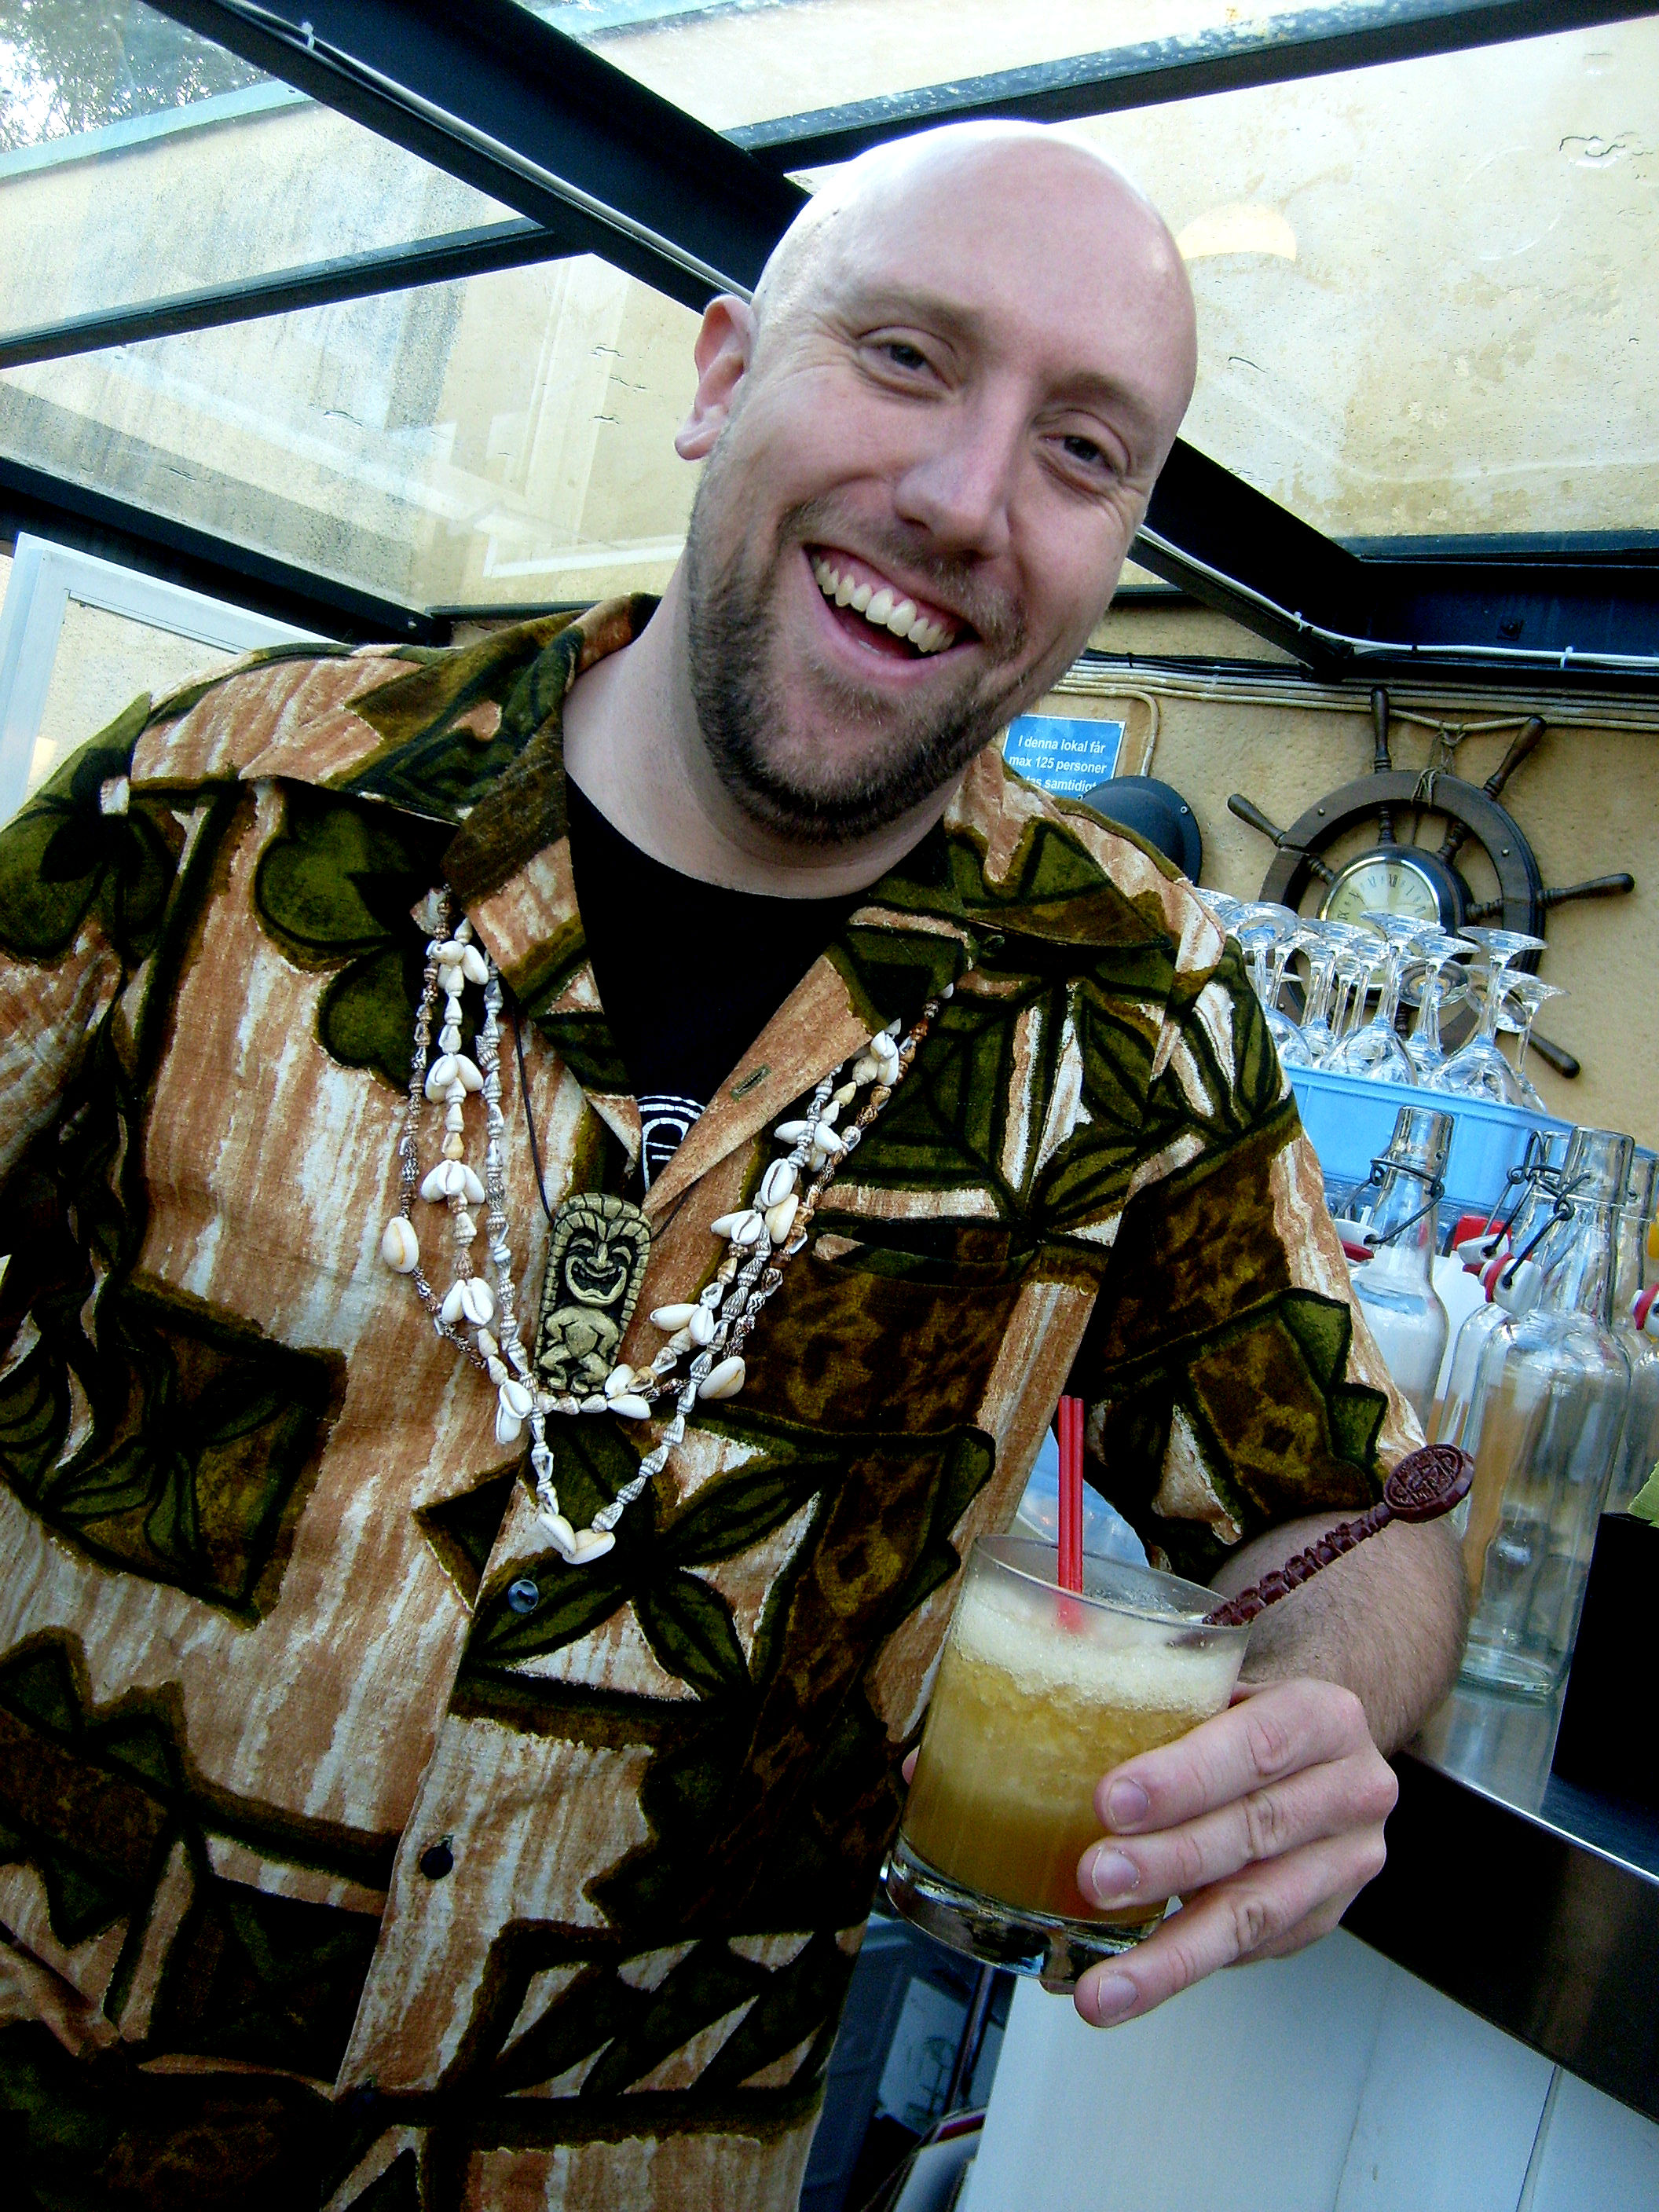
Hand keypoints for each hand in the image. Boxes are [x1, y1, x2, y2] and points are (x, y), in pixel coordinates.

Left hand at [1071, 1676, 1396, 2028]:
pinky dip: (1182, 1963)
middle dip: (1167, 1863)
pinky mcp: (1318, 1918)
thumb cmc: (1244, 1712)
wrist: (1316, 1751)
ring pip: (1253, 1914)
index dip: (1183, 1778)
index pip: (1256, 1746)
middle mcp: (1349, 1792)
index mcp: (1324, 1717)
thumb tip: (1057, 1701)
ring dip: (1171, 1954)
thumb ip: (1163, 1693)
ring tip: (1104, 1987)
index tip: (1112, 1802)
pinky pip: (1248, 1950)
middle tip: (1095, 1880)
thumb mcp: (1219, 1682)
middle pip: (1253, 1833)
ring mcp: (1342, 1864)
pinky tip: (1128, 1981)